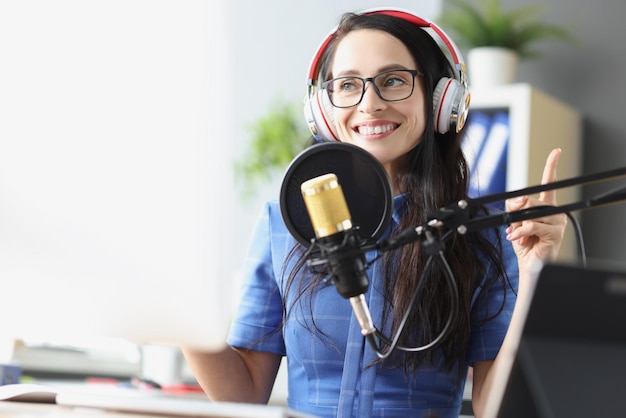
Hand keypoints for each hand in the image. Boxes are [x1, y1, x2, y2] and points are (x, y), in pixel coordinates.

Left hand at [505, 149, 566, 270]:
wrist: (530, 265)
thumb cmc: (524, 244)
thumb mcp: (514, 222)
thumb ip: (514, 207)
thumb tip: (519, 199)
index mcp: (546, 206)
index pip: (549, 183)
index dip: (552, 166)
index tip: (556, 152)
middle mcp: (555, 211)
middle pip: (530, 201)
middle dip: (516, 215)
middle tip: (513, 229)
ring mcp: (558, 222)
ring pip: (530, 214)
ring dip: (518, 227)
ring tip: (517, 237)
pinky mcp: (556, 232)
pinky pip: (531, 225)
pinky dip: (520, 232)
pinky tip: (518, 239)